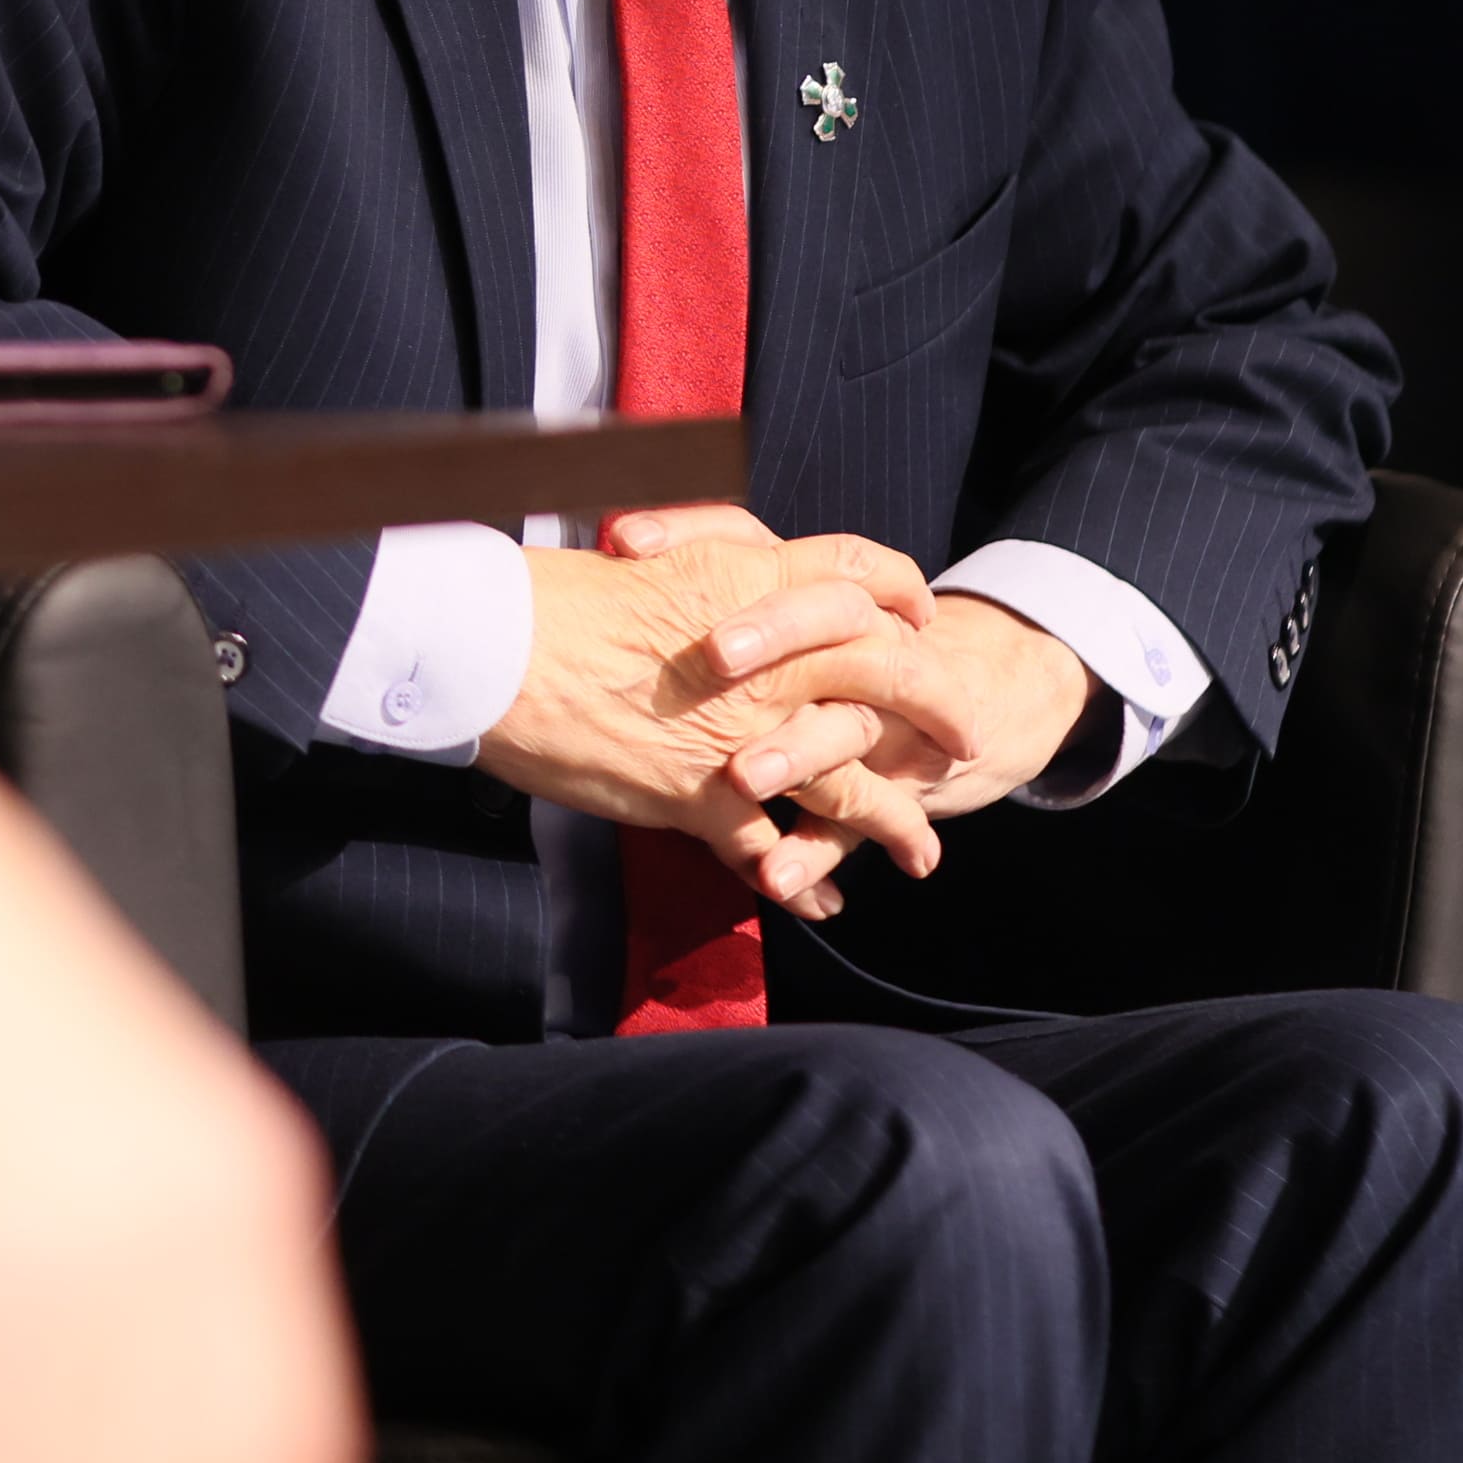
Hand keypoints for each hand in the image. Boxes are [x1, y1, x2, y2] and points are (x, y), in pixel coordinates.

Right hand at [473, 511, 951, 917]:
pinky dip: (801, 881)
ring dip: (894, 820)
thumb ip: (701, 574)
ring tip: (924, 853)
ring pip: (849, 781)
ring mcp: (741, 734)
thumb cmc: (549, 596)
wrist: (498, 649)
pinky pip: (771, 853)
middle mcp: (766, 658)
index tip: (920, 616)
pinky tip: (821, 901)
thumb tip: (721, 582)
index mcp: (750, 580)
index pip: (856, 575)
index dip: (899, 594)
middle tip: (964, 736)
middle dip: (935, 706)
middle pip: (886, 674)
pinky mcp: (701, 800)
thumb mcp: (644, 561)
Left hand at [601, 503, 1096, 827]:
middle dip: (773, 633)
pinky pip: (847, 822)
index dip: (692, 531)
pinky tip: (779, 878)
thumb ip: (710, 575)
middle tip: (715, 656)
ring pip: (841, 728)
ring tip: (742, 777)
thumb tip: (616, 544)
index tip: (627, 544)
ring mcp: (871, 719)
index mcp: (806, 588)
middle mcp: (850, 645)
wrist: (965, 706)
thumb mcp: (777, 605)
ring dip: (794, 752)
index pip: (752, 537)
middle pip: (824, 618)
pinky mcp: (885, 790)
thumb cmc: (834, 652)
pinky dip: (812, 852)